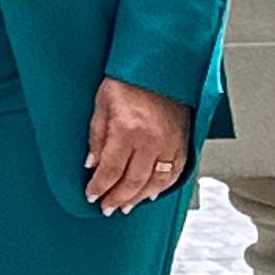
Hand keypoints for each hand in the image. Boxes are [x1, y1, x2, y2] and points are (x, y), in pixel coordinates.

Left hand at [83, 78, 193, 214]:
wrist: (160, 66)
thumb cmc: (128, 80)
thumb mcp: (101, 104)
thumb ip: (96, 137)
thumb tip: (92, 165)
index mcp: (128, 130)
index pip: (111, 170)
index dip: (99, 186)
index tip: (91, 195)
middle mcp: (152, 140)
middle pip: (133, 181)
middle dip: (117, 198)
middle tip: (106, 208)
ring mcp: (170, 143)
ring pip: (155, 182)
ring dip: (138, 198)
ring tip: (125, 205)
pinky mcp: (183, 143)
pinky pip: (175, 173)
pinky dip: (162, 187)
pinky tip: (151, 193)